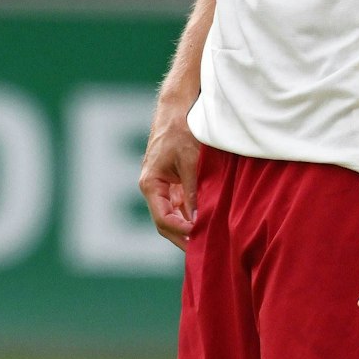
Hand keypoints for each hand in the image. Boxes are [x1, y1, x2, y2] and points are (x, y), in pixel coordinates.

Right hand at [137, 99, 202, 247]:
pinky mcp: (172, 180)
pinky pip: (179, 204)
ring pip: (173, 215)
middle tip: (205, 251)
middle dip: (184, 237)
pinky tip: (208, 221)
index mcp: (150, 184)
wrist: (178, 106)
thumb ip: (193, 192)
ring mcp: (162, 185)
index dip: (181, 232)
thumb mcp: (190, 162)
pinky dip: (192, 214)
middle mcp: (152, 187)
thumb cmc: (181, 130)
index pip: (162, 220)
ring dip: (188, 227)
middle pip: (166, 222)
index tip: (201, 237)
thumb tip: (200, 221)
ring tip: (209, 240)